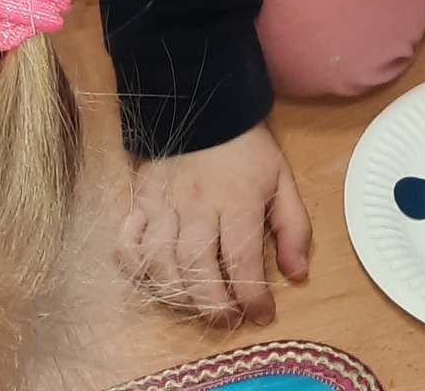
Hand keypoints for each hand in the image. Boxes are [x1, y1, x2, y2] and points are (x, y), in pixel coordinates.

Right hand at [121, 122, 311, 327]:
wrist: (202, 104)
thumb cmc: (245, 149)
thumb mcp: (281, 179)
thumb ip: (293, 227)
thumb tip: (297, 275)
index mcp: (237, 200)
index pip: (242, 260)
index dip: (252, 296)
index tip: (262, 314)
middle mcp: (197, 206)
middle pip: (197, 269)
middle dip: (213, 306)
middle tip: (228, 320)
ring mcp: (164, 205)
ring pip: (160, 263)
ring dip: (178, 295)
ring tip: (197, 306)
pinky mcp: (140, 202)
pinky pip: (127, 244)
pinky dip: (135, 269)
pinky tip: (154, 278)